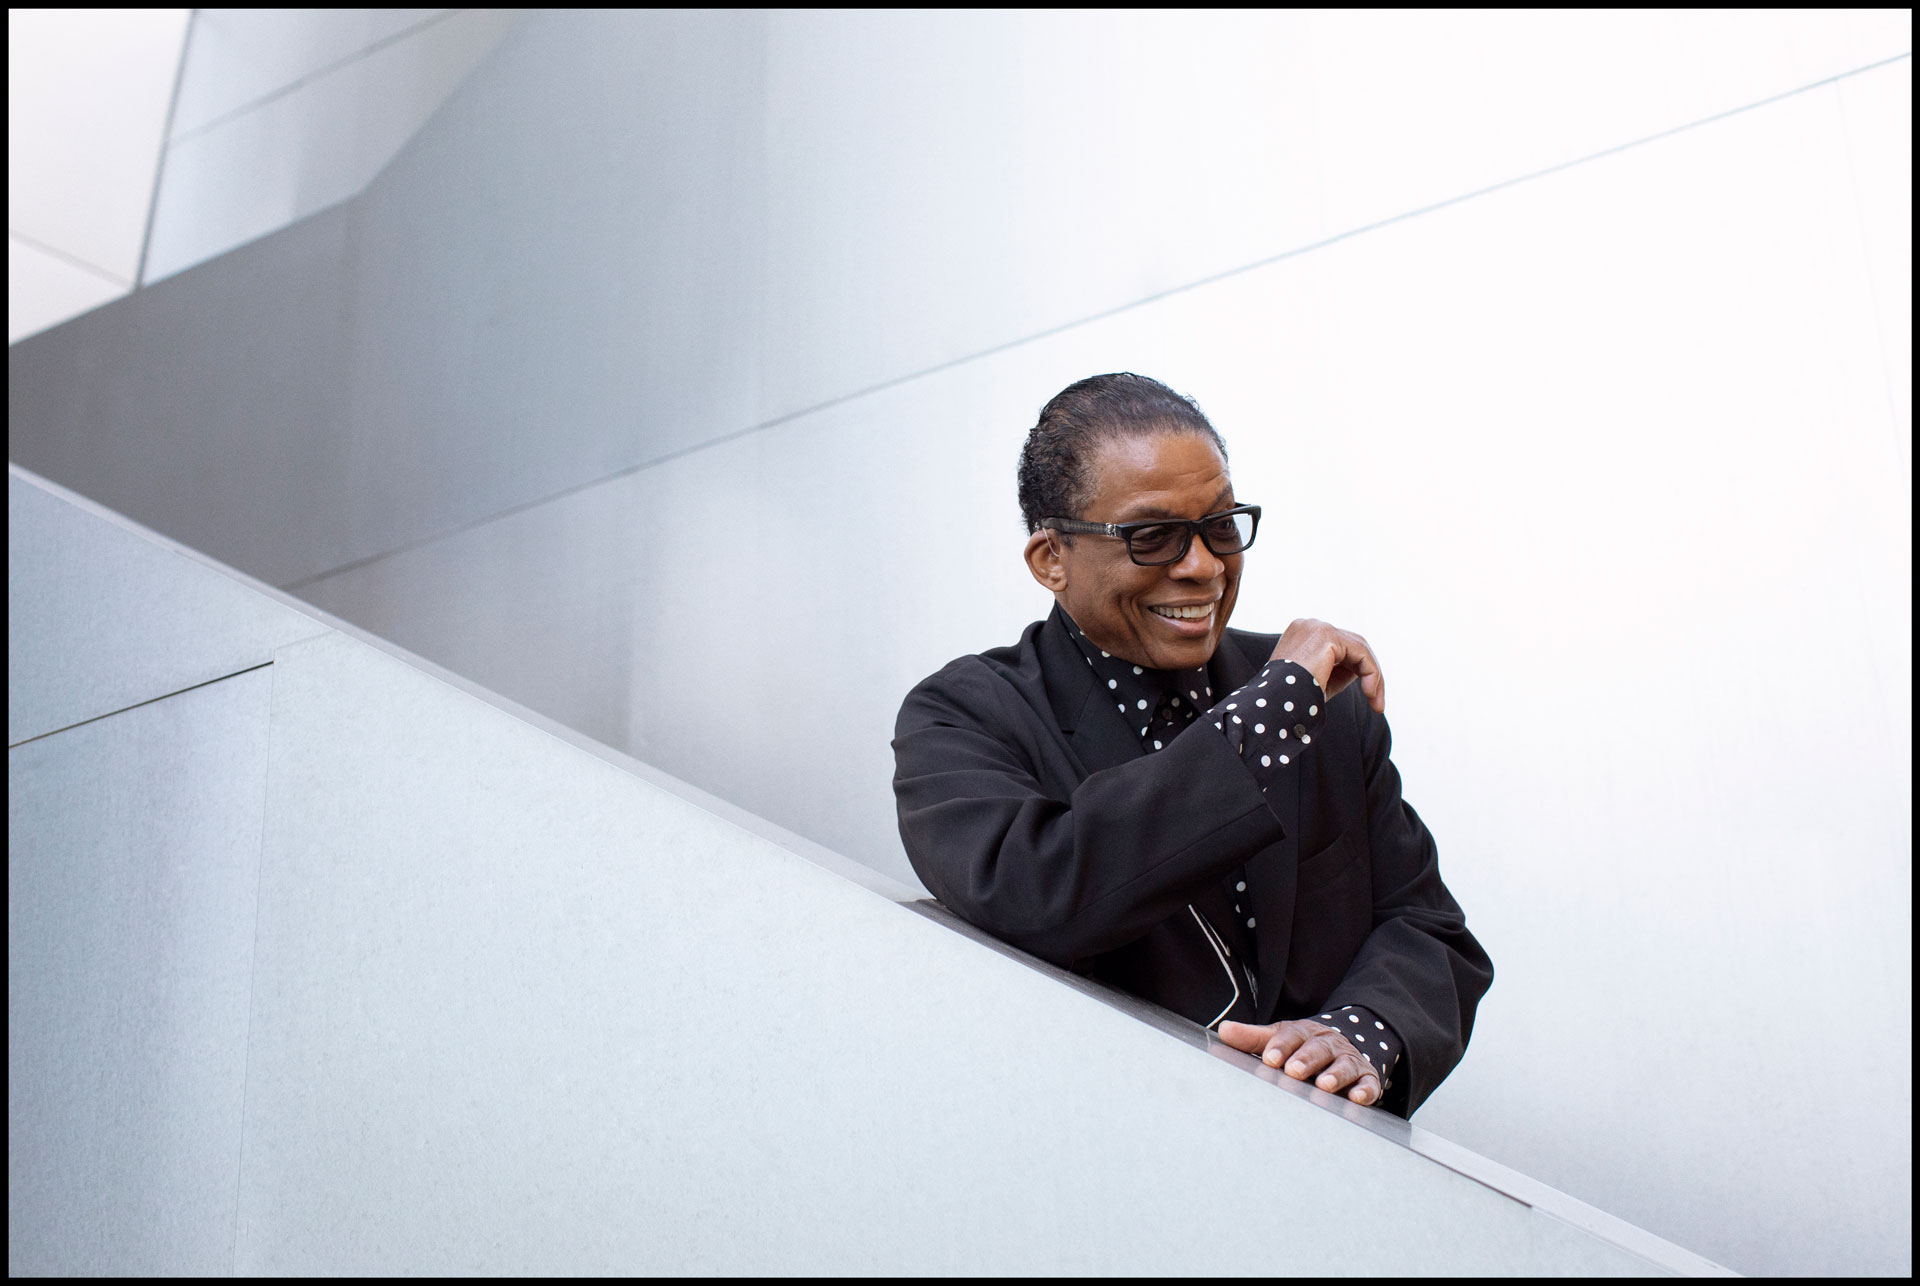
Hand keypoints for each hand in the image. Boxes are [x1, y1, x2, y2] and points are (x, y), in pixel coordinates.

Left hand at [1216, 1018, 1384, 1105]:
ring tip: (1324, 1085)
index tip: (1270, 1058)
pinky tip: (1357, 1098)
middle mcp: (1327, 1043)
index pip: (1292, 1035)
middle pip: (1318, 1048)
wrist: (1341, 1046)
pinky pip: (1368, 1083)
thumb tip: (1224, 1030)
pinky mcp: (1366, 1077)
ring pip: (1344, 1064)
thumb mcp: (1278, 1039)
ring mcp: (1348, 1059)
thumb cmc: (1301, 1047)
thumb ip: (1252, 1038)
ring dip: (1335, 1074)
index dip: (1281, 1046)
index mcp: (1303, 1033)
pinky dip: (1365, 1090)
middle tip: (1294, 1072)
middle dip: (1306, 1059)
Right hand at [1268, 619, 1384, 712]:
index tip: (1369, 698)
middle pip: (1353, 645)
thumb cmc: (1292, 699)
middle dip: (1369, 673)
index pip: (1340, 647)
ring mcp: (1317, 627)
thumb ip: (1340, 669)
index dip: (1357, 670)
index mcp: (1302, 634)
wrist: (1274, 703)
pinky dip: (1372, 674)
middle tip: (1377, 703)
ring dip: (1373, 676)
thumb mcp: (1319, 681)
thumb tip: (1363, 670)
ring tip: (1376, 703)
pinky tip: (1371, 694)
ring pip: (1360, 648)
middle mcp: (1308, 625)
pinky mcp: (1327, 635)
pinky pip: (1361, 654)